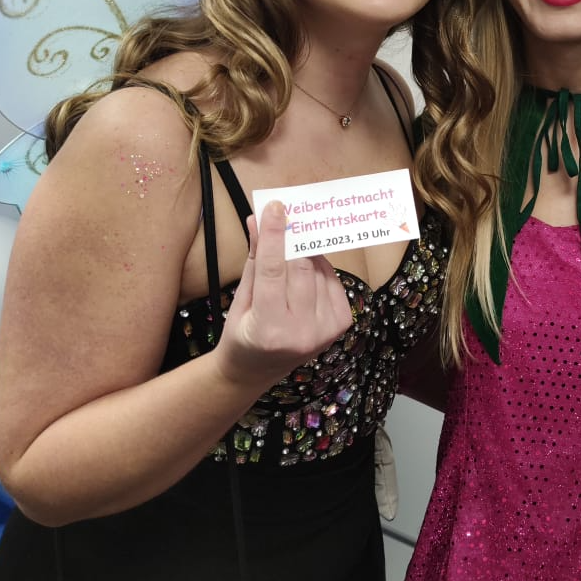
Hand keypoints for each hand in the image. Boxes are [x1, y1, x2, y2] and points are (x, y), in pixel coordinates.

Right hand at [214, 201, 354, 388]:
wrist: (255, 372)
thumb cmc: (242, 334)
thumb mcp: (240, 299)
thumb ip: (254, 260)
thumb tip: (258, 220)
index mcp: (269, 328)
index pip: (273, 270)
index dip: (274, 235)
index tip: (275, 208)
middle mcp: (301, 331)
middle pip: (300, 268)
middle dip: (292, 238)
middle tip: (285, 217)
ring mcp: (324, 331)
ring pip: (318, 271)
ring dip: (304, 254)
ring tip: (290, 254)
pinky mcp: (339, 325)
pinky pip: (332, 281)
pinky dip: (319, 269)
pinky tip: (304, 273)